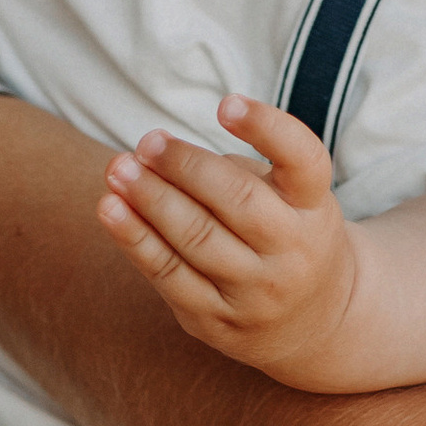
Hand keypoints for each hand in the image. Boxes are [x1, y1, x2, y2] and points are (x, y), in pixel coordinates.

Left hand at [98, 97, 360, 385]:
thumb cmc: (284, 233)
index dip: (267, 128)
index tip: (226, 103)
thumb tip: (155, 157)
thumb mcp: (287, 196)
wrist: (314, 321)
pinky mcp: (218, 321)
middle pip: (236, 200)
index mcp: (315, 206)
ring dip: (150, 199)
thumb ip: (236, 172)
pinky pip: (169, 276)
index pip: (303, 160)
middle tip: (148, 142)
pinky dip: (135, 240)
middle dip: (184, 166)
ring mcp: (257, 291)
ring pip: (196, 238)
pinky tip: (110, 209)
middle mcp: (294, 251)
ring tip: (118, 169)